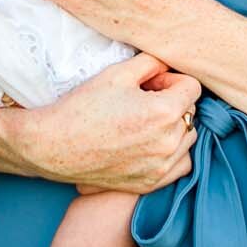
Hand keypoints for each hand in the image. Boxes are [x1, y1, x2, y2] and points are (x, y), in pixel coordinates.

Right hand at [6, 53, 198, 192]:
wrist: (54, 146)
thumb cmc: (83, 107)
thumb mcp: (117, 74)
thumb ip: (151, 63)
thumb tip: (167, 65)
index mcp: (164, 112)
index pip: (192, 87)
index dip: (171, 80)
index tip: (150, 83)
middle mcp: (168, 142)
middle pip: (190, 113)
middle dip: (173, 101)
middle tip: (143, 99)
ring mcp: (161, 166)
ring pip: (188, 139)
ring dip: (174, 127)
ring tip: (145, 121)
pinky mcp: (150, 182)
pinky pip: (180, 165)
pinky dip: (173, 153)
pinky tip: (150, 143)